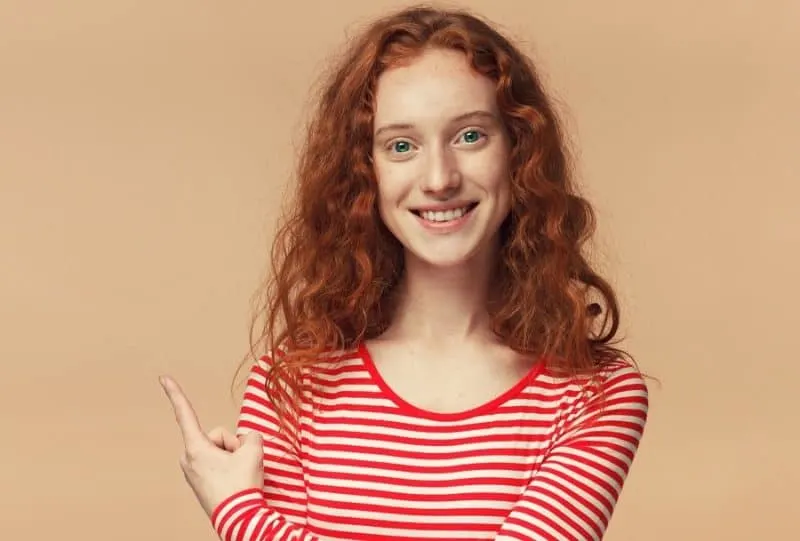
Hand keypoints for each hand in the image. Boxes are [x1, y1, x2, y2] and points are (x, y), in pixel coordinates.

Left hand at [160, 375, 263, 516]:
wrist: (239, 519)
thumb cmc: (242, 485)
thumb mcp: (254, 451)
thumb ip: (251, 435)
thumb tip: (247, 440)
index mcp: (196, 448)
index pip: (185, 413)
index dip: (175, 393)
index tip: (163, 377)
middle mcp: (188, 459)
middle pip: (217, 436)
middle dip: (232, 445)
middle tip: (240, 463)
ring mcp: (192, 472)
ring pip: (218, 450)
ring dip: (231, 457)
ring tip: (237, 476)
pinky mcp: (199, 483)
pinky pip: (216, 463)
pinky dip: (227, 468)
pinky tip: (234, 482)